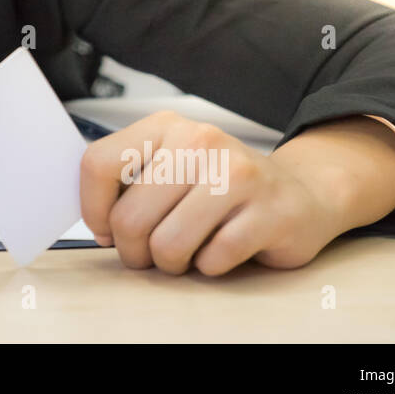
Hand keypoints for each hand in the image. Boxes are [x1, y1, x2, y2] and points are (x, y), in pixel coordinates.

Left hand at [79, 109, 344, 275]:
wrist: (301, 192)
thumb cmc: (222, 185)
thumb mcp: (171, 165)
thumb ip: (129, 181)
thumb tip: (94, 221)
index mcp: (166, 126)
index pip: (98, 164)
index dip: (93, 209)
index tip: (105, 230)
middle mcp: (200, 141)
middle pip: (129, 218)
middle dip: (134, 251)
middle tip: (151, 253)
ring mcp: (237, 174)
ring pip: (168, 245)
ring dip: (171, 263)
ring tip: (187, 252)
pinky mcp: (268, 211)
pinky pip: (212, 260)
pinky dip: (210, 267)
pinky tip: (222, 249)